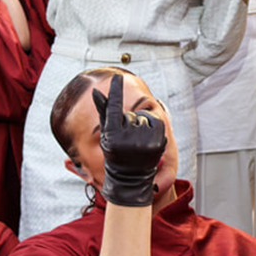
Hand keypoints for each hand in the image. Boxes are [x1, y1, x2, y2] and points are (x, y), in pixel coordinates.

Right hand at [92, 75, 166, 207]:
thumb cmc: (115, 153)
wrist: (130, 177)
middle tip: (126, 141)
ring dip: (141, 125)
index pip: (114, 108)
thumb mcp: (107, 134)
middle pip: (130, 114)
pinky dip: (152, 127)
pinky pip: (156, 121)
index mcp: (112, 137)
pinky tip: (147, 140)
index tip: (117, 78)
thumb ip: (104, 112)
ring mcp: (145, 141)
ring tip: (136, 142)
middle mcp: (128, 139)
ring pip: (143, 117)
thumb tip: (96, 91)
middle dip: (128, 123)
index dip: (115, 92)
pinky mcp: (159, 141)